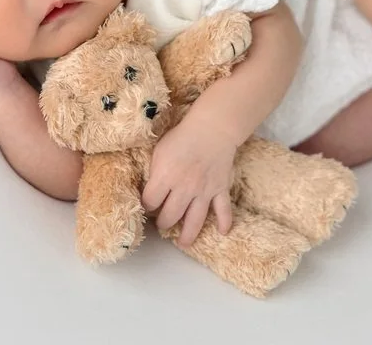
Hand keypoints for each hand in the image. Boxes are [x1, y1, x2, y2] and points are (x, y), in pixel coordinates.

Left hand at [142, 112, 236, 246]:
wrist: (212, 128)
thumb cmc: (182, 136)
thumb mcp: (159, 150)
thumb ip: (155, 172)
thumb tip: (151, 190)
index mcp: (165, 177)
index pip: (150, 202)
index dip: (147, 206)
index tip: (148, 206)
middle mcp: (184, 188)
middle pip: (170, 216)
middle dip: (163, 223)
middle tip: (162, 224)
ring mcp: (204, 191)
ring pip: (194, 220)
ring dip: (188, 235)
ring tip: (183, 244)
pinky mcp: (220, 189)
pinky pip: (223, 210)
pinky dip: (224, 222)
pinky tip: (222, 232)